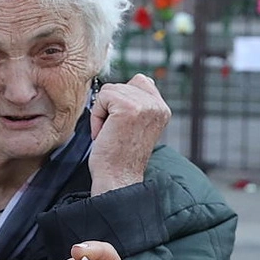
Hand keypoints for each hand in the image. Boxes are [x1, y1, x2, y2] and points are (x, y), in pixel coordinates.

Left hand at [89, 74, 170, 194]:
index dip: (123, 98)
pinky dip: (97, 116)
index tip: (123, 125)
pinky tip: (105, 134)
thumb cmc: (120, 156)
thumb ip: (138, 103)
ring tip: (111, 134)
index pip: (140, 81)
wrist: (117, 178)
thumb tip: (125, 84)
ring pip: (110, 90)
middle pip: (122, 84)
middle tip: (115, 132)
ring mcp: (144, 105)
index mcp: (162, 109)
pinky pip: (102, 98)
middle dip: (111, 107)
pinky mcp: (128, 108)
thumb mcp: (136, 125)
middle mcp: (157, 105)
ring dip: (103, 112)